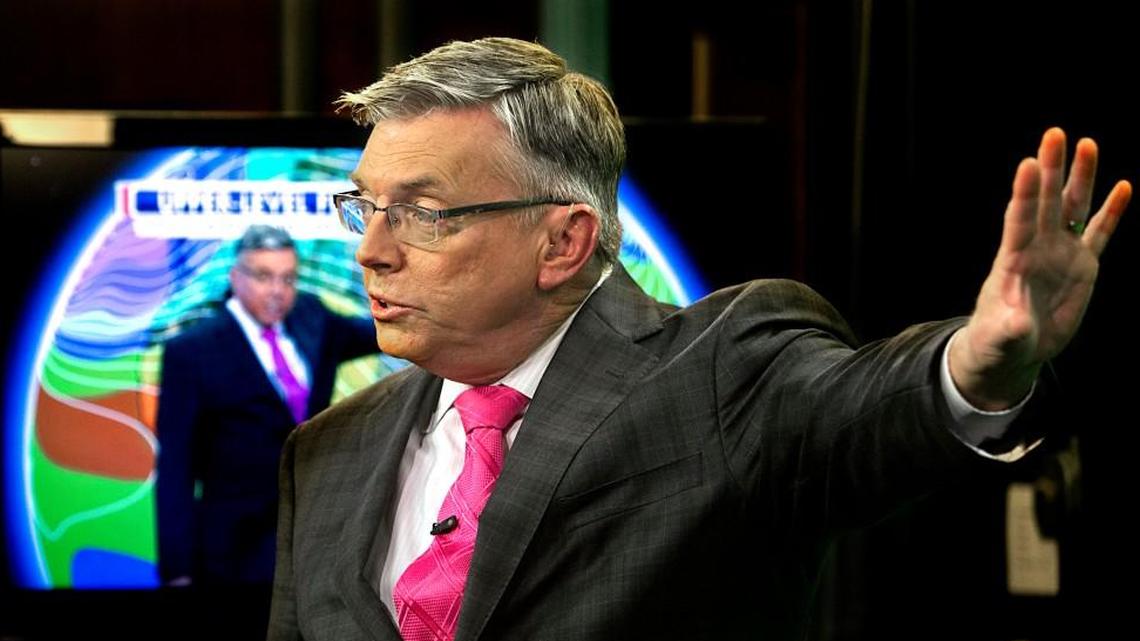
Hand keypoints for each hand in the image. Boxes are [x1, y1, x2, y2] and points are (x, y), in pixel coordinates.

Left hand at [950, 127, 1131, 409]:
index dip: (1025, 194)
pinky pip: (1099, 233)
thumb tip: (1018, 323)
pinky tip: (1123, 186)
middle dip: (1051, 169)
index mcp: (1012, 261)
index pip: (1018, 220)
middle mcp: (1037, 248)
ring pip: (1073, 209)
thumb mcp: (1000, 340)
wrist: (1012, 349)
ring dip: (1081, 178)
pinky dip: (1111, 212)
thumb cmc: (997, 343)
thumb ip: (1008, 330)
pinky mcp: (1082, 266)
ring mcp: (1061, 253)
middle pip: (1046, 202)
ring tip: (1087, 143)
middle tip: (1055, 134)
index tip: (1028, 164)